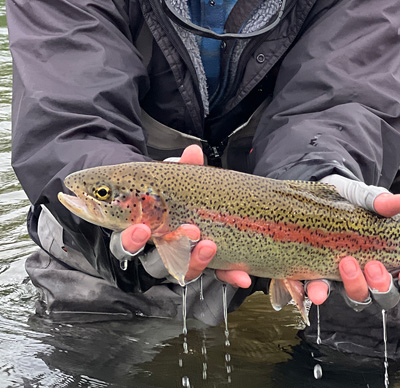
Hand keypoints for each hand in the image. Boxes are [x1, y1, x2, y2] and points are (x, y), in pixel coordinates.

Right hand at [113, 145, 250, 287]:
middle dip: (174, 248)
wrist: (194, 206)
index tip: (142, 229)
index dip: (132, 240)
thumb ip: (181, 168)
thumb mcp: (173, 181)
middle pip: (156, 264)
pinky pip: (215, 275)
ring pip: (184, 271)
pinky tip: (242, 276)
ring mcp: (182, 262)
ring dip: (198, 260)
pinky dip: (229, 276)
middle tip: (190, 231)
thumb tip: (193, 152)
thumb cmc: (171, 195)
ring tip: (210, 245)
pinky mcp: (205, 266)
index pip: (127, 244)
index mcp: (140, 231)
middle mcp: (157, 253)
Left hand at [306, 178, 399, 307]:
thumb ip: (380, 201)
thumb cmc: (351, 201)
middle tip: (372, 266)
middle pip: (384, 295)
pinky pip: (322, 291)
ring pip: (357, 297)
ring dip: (354, 286)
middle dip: (381, 285)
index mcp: (389, 258)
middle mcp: (370, 275)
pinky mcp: (322, 277)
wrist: (321, 194)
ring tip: (346, 263)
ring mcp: (347, 279)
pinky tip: (316, 292)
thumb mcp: (364, 197)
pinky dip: (319, 293)